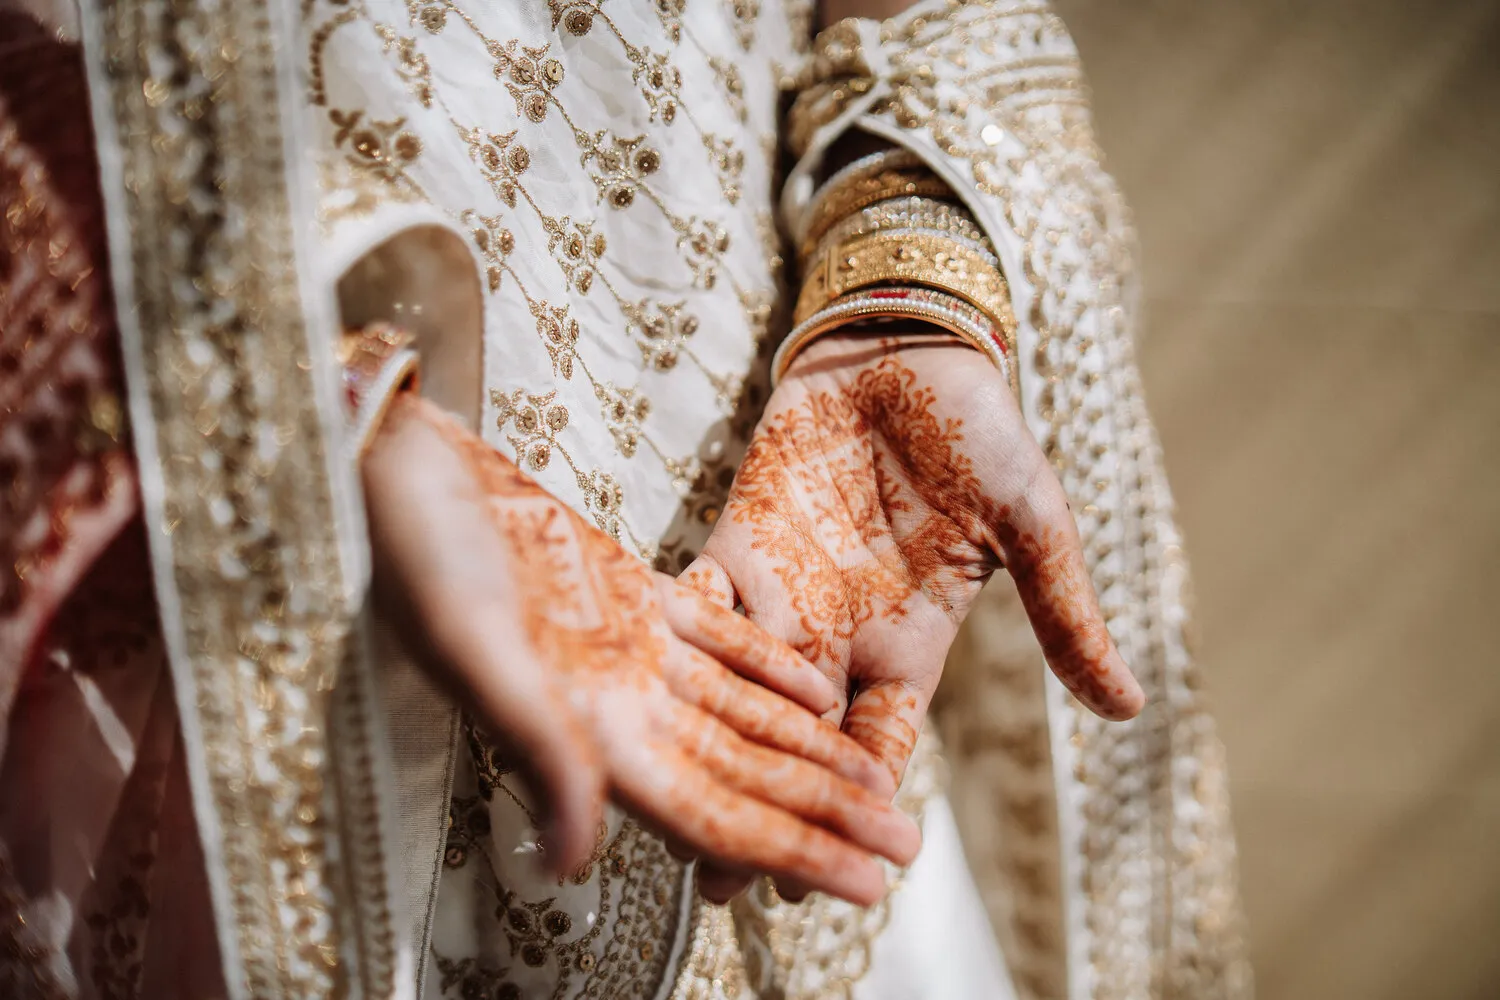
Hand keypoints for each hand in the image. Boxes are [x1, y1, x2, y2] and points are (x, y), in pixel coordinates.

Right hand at [362, 394, 919, 903]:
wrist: (399, 469)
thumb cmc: (417, 557)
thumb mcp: (474, 649)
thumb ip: (538, 747)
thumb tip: (577, 861)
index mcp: (587, 731)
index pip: (712, 813)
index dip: (791, 851)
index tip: (867, 885)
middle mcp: (618, 704)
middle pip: (746, 776)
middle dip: (825, 817)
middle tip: (907, 851)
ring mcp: (630, 651)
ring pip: (745, 717)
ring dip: (813, 755)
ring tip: (881, 789)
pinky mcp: (632, 595)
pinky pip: (722, 643)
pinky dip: (775, 671)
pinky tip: (824, 694)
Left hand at [682, 331, 1142, 898]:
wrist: (912, 351)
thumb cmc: (979, 433)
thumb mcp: (1032, 525)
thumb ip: (1064, 614)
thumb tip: (1131, 707)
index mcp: (910, 643)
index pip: (880, 744)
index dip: (856, 806)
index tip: (830, 872)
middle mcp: (838, 633)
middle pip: (794, 736)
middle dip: (762, 798)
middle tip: (719, 878)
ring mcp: (784, 589)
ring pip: (737, 685)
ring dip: (705, 741)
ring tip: (662, 807)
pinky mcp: (737, 538)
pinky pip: (699, 602)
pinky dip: (673, 643)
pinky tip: (635, 687)